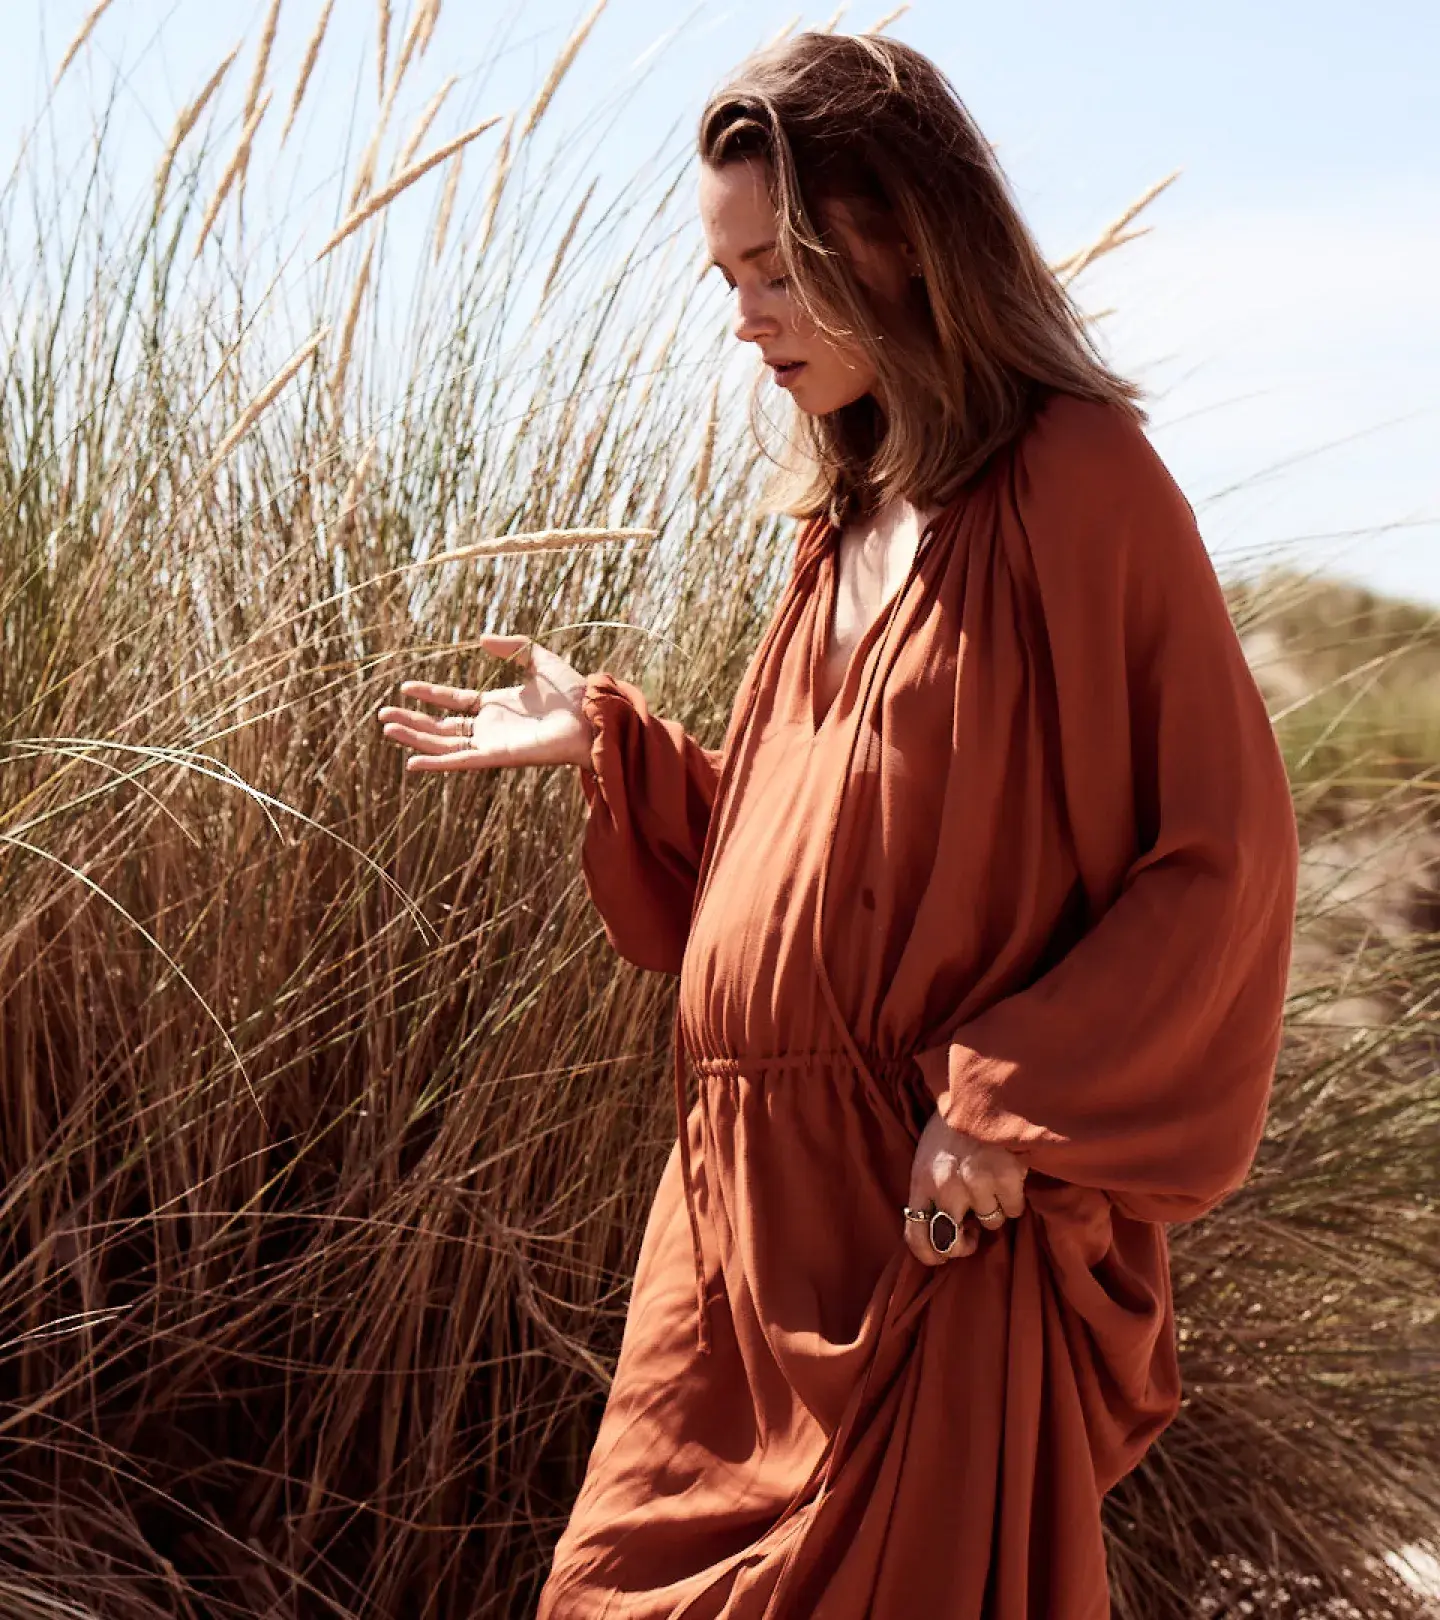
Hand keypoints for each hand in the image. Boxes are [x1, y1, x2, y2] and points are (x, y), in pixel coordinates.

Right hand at [377, 633, 595, 773]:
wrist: (592, 715)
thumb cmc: (573, 692)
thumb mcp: (539, 658)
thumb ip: (513, 648)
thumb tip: (481, 640)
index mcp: (497, 706)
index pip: (454, 702)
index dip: (429, 695)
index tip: (404, 687)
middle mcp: (490, 727)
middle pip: (442, 727)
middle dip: (412, 721)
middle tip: (383, 714)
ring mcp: (491, 743)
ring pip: (444, 744)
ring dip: (415, 737)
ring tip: (386, 727)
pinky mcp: (497, 757)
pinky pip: (460, 761)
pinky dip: (437, 763)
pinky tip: (412, 761)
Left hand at [904, 1109, 1027, 1266]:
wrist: (981, 1093)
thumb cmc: (953, 1128)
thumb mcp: (927, 1158)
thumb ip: (930, 1192)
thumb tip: (941, 1230)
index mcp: (920, 1181)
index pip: (915, 1235)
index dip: (929, 1255)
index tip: (941, 1258)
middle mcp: (945, 1187)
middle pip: (951, 1242)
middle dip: (964, 1244)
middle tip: (972, 1231)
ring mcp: (976, 1184)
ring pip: (990, 1224)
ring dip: (993, 1208)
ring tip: (990, 1180)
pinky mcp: (1005, 1179)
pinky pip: (1013, 1210)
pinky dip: (1014, 1199)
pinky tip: (1008, 1176)